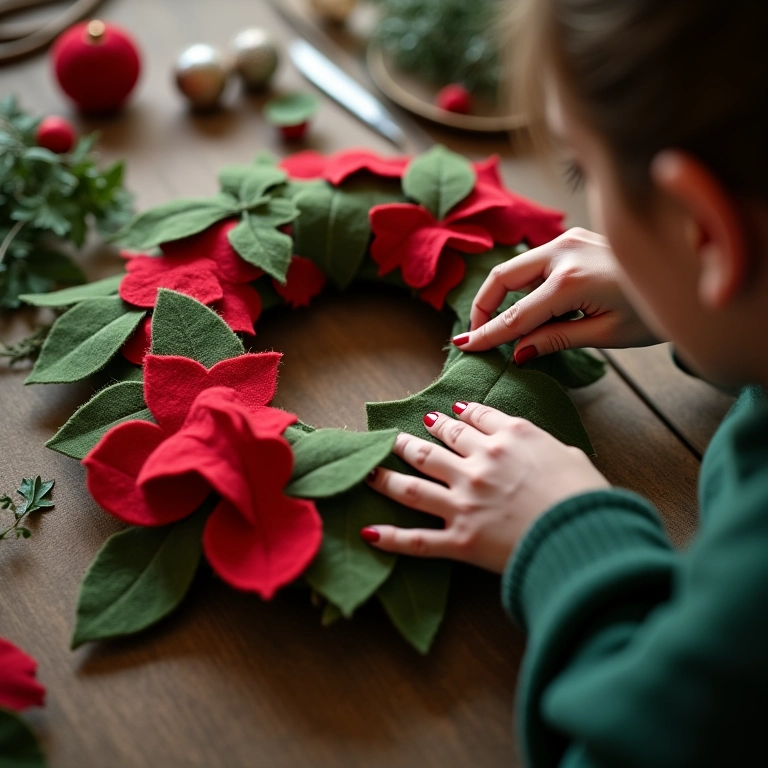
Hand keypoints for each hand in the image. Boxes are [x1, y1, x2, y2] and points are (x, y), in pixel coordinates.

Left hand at [363, 402, 609, 573]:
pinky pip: (418, 540)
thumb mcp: (570, 455)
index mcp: (509, 438)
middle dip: (413, 439)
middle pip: (435, 445)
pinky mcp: (460, 540)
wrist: (585, 537)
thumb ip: (543, 445)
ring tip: (368, 471)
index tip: (443, 414)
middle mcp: (478, 464)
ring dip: (385, 476)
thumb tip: (536, 447)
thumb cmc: (586, 496)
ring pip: (412, 485)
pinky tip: (368, 533)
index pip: (474, 418)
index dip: (456, 415)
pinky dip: (390, 538)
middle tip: (397, 437)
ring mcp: (464, 501)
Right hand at [453, 228, 662, 361]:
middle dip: (484, 306)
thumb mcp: (604, 334)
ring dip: (501, 294)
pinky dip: (522, 283)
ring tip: (499, 323)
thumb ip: (554, 340)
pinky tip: (527, 305)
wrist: (688, 277)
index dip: (487, 333)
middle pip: (503, 277)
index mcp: (571, 281)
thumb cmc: (653, 312)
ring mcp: (568, 239)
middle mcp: (564, 251)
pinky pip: (534, 261)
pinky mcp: (573, 237)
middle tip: (477, 334)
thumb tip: (516, 352)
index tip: (464, 347)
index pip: (516, 314)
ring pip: (515, 266)